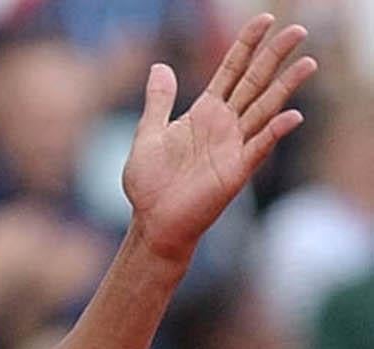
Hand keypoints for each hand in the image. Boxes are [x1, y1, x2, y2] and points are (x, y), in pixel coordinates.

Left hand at [123, 14, 315, 263]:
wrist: (152, 221)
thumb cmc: (150, 182)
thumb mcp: (148, 134)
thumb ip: (158, 102)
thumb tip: (159, 67)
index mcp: (205, 112)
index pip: (231, 70)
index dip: (246, 45)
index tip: (264, 20)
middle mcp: (225, 124)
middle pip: (255, 82)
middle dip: (274, 56)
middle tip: (298, 30)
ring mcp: (234, 145)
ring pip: (264, 109)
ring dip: (286, 88)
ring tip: (308, 63)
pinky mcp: (236, 170)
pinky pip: (258, 147)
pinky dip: (274, 132)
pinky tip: (291, 116)